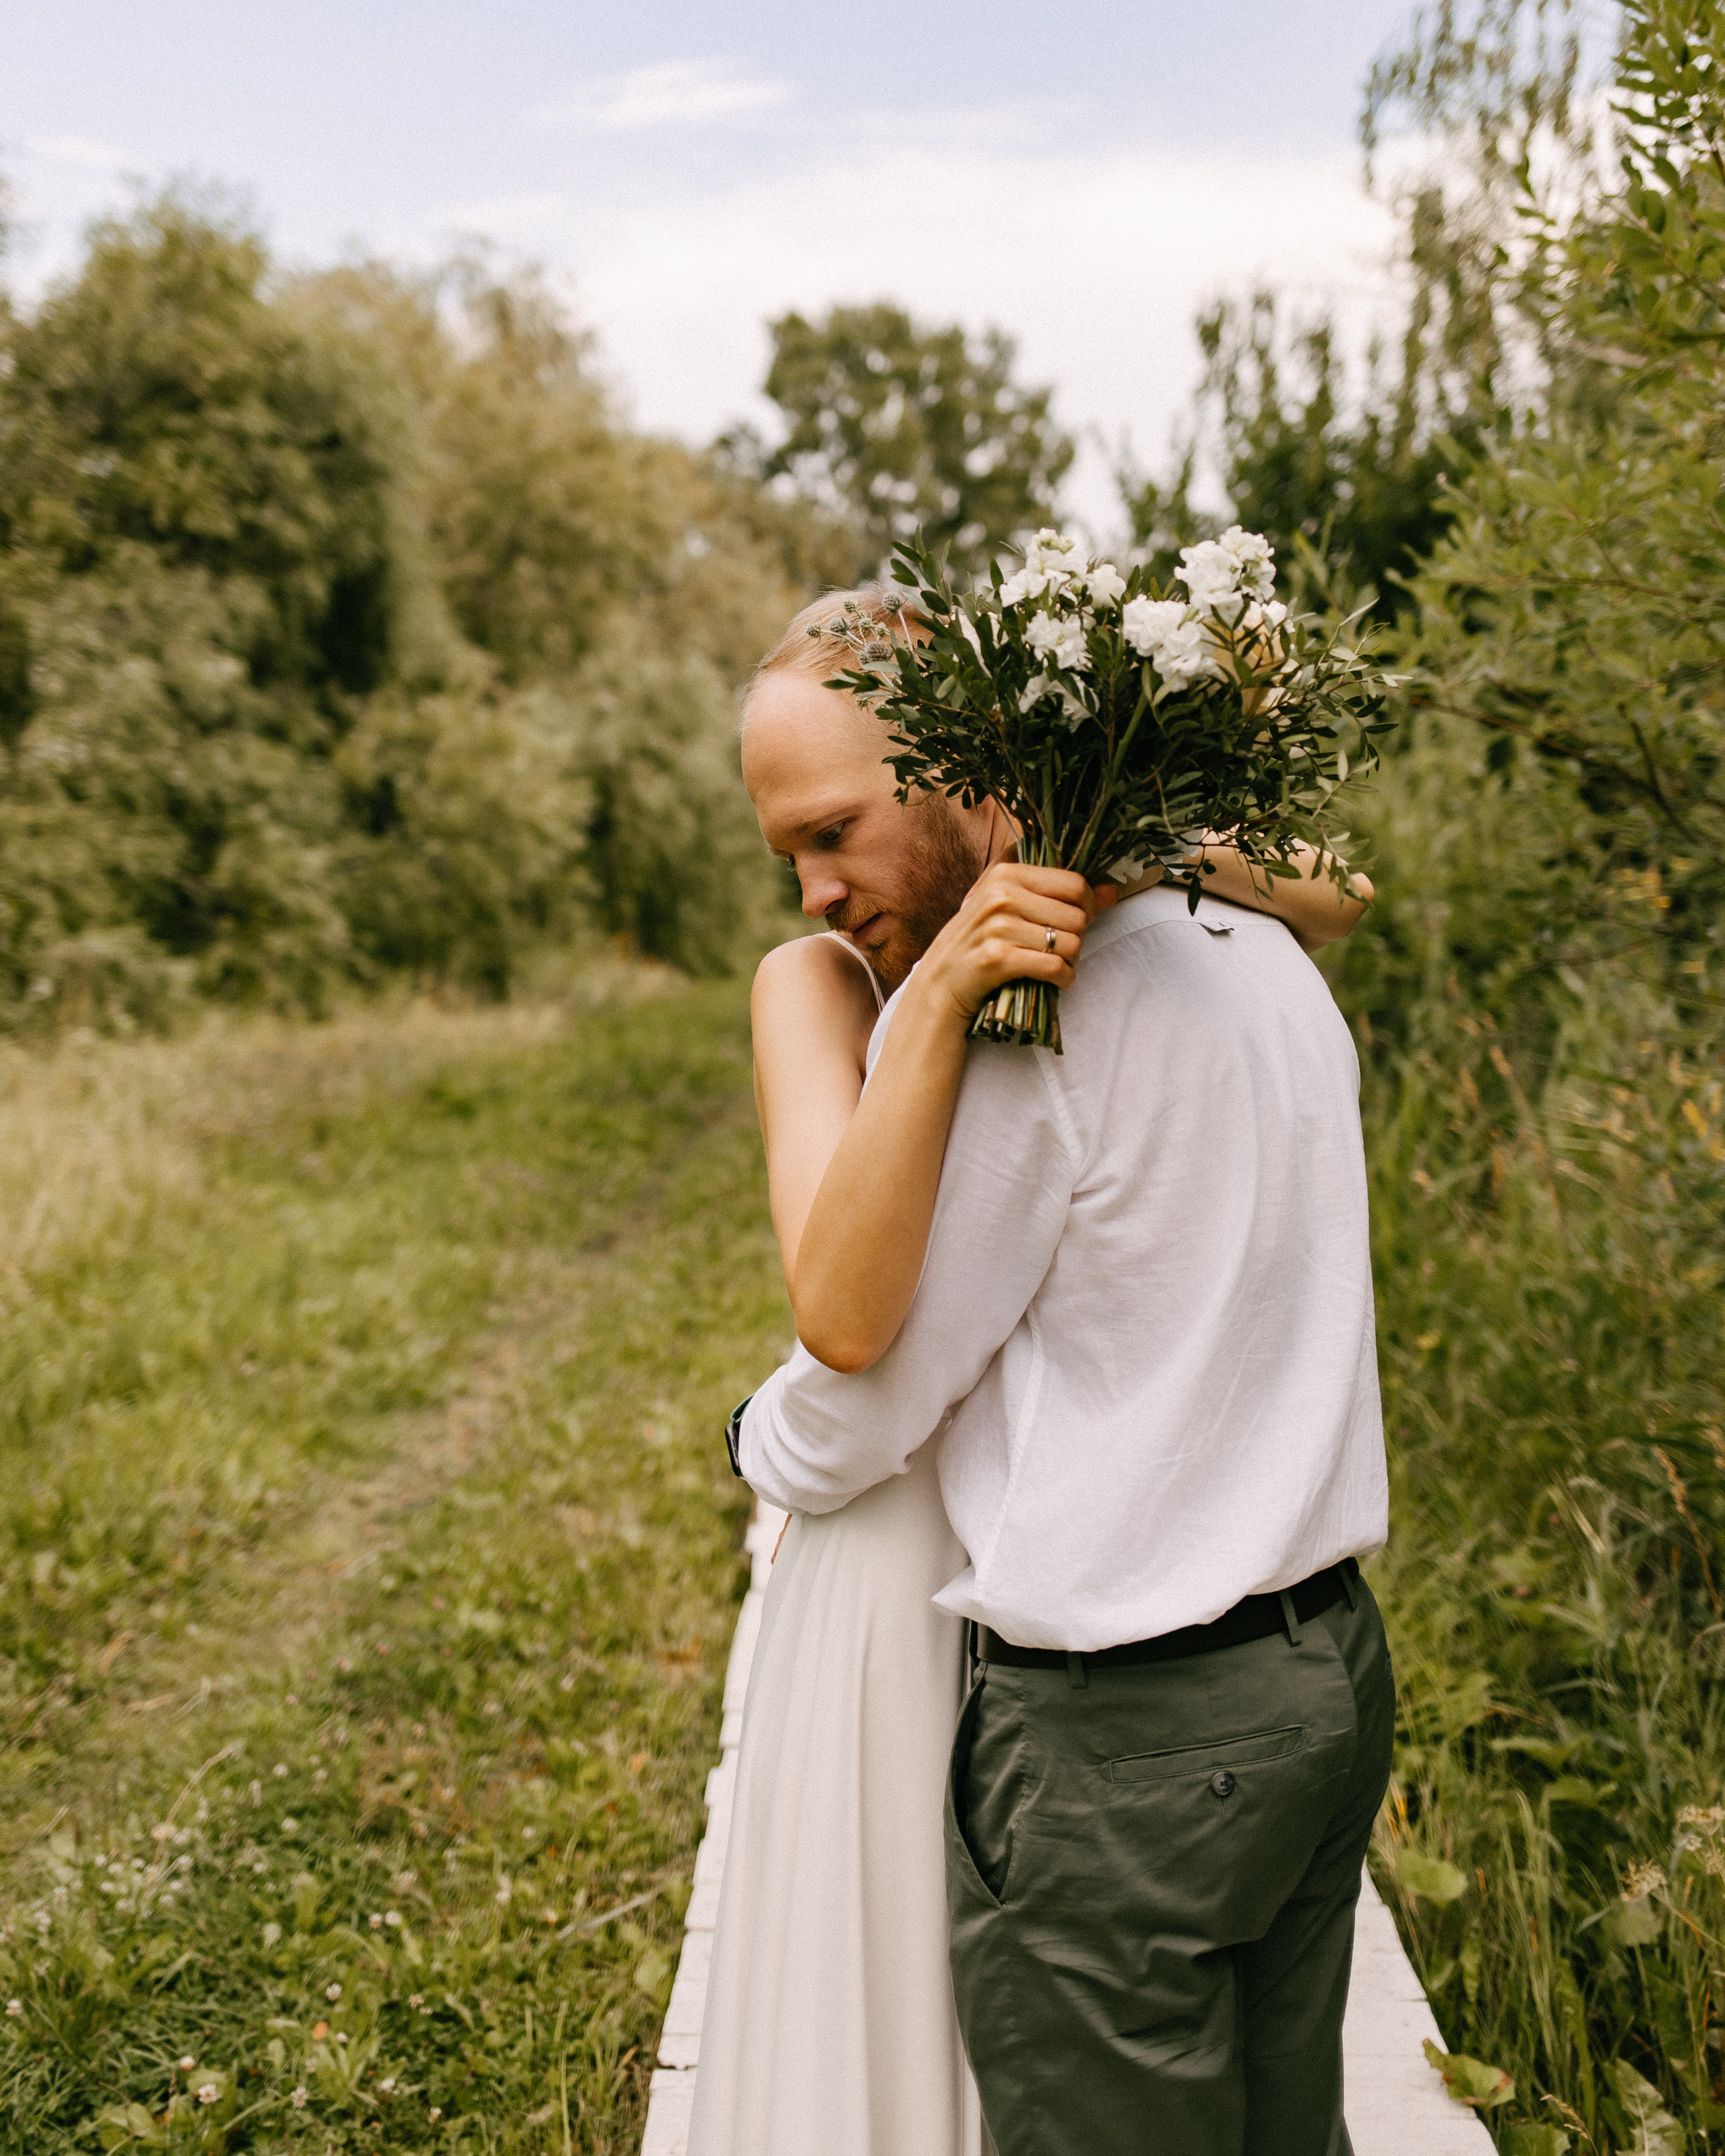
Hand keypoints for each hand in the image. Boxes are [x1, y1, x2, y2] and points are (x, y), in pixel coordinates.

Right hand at [914, 862, 1108, 1024]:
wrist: (941, 982)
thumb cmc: (981, 940)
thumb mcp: (1010, 905)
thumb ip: (1059, 894)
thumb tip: (1114, 890)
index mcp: (1007, 873)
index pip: (1074, 883)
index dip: (1089, 905)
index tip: (1078, 920)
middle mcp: (1002, 895)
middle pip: (1077, 916)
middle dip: (1077, 938)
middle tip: (1058, 949)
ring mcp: (998, 926)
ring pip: (1070, 944)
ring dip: (1070, 962)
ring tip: (1052, 965)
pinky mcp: (998, 959)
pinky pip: (1055, 968)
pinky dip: (1063, 980)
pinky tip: (1053, 981)